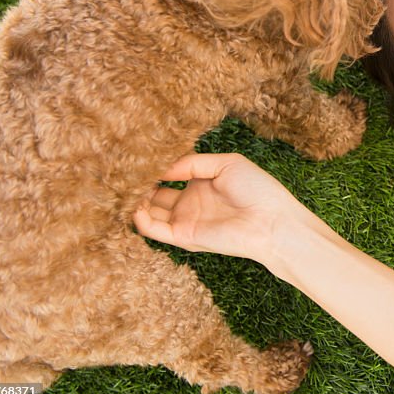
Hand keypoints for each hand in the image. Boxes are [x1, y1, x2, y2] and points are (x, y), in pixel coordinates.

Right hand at [133, 152, 298, 262]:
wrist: (272, 221)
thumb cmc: (257, 189)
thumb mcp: (226, 163)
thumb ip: (193, 162)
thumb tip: (163, 166)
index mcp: (202, 183)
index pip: (170, 174)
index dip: (155, 167)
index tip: (138, 156)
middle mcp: (191, 202)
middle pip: (156, 194)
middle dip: (140, 185)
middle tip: (122, 174)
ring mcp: (187, 219)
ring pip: (151, 212)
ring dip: (136, 201)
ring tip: (122, 187)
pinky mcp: (185, 236)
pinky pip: (155, 230)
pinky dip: (140, 220)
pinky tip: (135, 206)